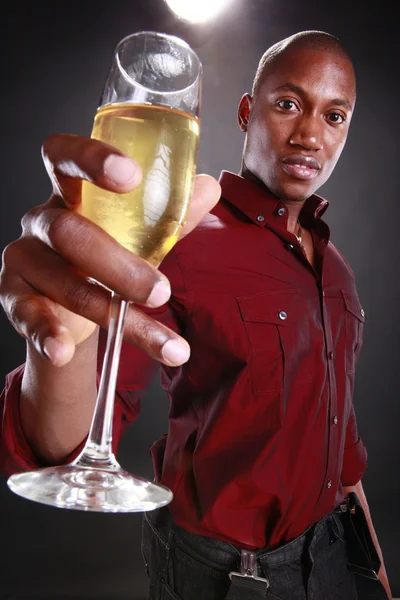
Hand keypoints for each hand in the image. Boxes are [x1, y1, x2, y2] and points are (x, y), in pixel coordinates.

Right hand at [0, 134, 219, 367]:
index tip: (131, 176)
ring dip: (109, 311)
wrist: (69, 305)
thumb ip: (168, 217)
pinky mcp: (14, 295)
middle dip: (118, 265)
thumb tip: (207, 188)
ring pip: (62, 282)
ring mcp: (23, 258)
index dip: (92, 159)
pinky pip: (27, 314)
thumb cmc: (105, 257)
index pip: (65, 158)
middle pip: (69, 232)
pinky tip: (63, 351)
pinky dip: (47, 333)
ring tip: (161, 343)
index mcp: (71, 193)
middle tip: (161, 293)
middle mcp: (41, 220)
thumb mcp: (137, 237)